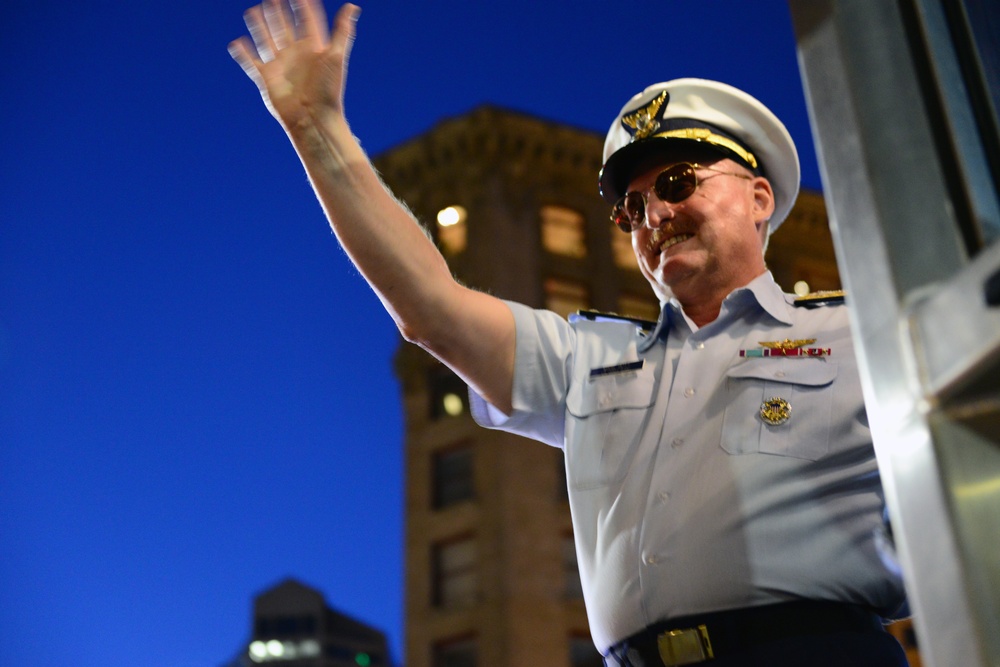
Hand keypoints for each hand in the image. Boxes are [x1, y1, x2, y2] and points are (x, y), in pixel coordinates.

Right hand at [229, 0, 359, 130]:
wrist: (313, 117)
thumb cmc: (329, 89)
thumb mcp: (336, 56)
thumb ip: (342, 31)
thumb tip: (351, 6)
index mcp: (313, 48)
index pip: (307, 21)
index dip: (303, 7)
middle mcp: (295, 55)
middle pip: (284, 28)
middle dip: (278, 13)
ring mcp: (280, 66)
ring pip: (267, 40)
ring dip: (260, 26)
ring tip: (253, 11)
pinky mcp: (266, 79)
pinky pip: (251, 63)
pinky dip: (243, 54)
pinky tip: (236, 42)